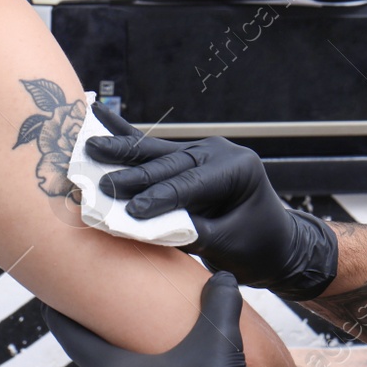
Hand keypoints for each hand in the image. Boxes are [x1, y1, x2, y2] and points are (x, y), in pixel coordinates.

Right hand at [86, 103, 338, 300]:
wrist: (278, 246)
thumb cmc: (259, 248)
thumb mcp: (228, 245)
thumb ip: (189, 233)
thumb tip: (142, 227)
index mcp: (238, 168)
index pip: (190, 184)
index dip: (158, 199)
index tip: (129, 213)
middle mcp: (220, 152)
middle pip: (169, 164)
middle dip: (132, 176)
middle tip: (99, 184)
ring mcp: (204, 151)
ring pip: (157, 153)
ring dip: (121, 152)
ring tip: (89, 145)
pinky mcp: (189, 158)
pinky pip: (155, 151)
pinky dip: (127, 140)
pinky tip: (100, 118)